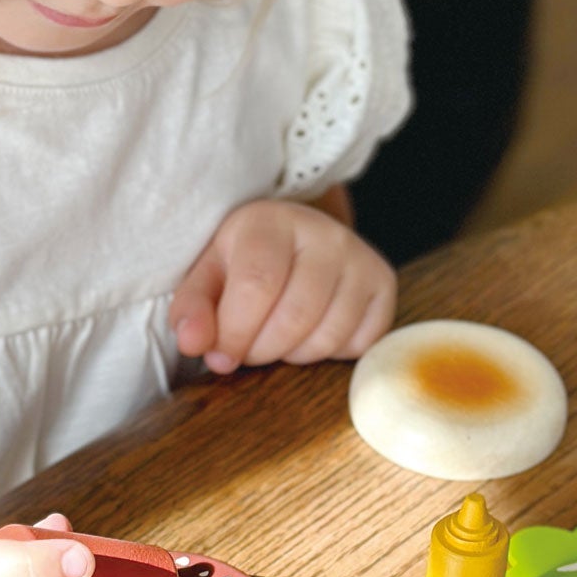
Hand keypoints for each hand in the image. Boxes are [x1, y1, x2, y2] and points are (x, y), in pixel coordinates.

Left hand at [169, 198, 396, 373]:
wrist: (293, 240)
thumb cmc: (243, 262)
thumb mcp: (207, 276)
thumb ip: (192, 309)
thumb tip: (193, 344)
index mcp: (271, 220)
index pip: (258, 284)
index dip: (235, 331)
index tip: (220, 356)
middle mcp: (325, 233)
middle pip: (296, 315)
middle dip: (262, 349)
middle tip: (247, 350)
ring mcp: (360, 257)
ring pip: (329, 334)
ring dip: (294, 354)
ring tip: (277, 338)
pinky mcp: (384, 283)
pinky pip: (360, 343)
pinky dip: (331, 353)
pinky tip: (312, 333)